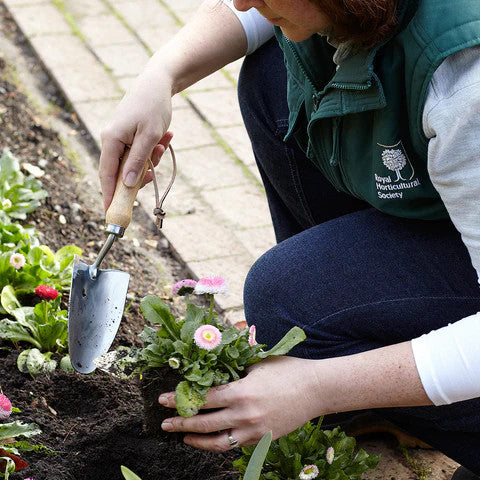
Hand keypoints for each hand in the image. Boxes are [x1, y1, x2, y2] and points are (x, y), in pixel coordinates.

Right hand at [99, 69, 173, 210]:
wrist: (159, 83)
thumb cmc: (153, 107)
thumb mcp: (149, 137)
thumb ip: (137, 162)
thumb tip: (127, 185)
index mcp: (111, 140)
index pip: (107, 175)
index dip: (110, 195)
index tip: (113, 213)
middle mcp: (111, 140)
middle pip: (122, 172)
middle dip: (143, 172)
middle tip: (157, 163)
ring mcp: (120, 138)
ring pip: (134, 163)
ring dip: (152, 159)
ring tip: (164, 141)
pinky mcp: (129, 136)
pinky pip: (140, 153)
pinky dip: (154, 150)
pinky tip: (166, 137)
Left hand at [158, 356, 320, 451]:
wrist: (316, 389)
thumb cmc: (286, 370)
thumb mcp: (256, 363)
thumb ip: (233, 369)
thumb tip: (209, 369)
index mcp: (241, 392)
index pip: (201, 399)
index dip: (179, 400)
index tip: (162, 400)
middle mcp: (244, 415)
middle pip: (203, 424)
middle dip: (180, 423)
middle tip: (164, 423)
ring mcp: (254, 430)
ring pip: (217, 442)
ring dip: (196, 441)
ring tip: (182, 437)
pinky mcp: (262, 439)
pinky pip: (235, 445)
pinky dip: (218, 444)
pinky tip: (209, 440)